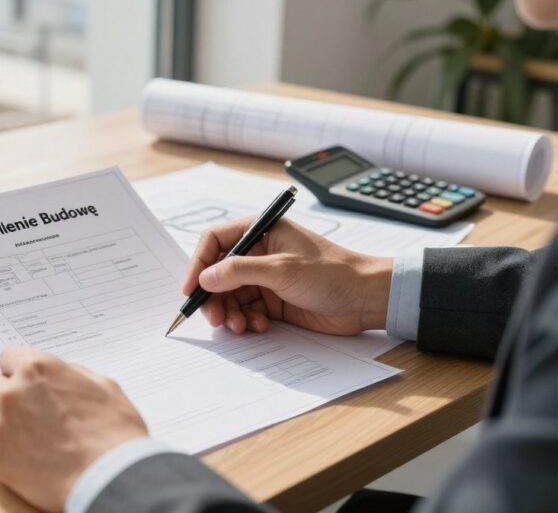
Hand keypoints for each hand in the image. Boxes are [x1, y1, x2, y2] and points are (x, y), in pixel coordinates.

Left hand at [0, 346, 147, 511]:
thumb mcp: (103, 386)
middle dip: (7, 396)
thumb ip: (72, 374)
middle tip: (29, 413)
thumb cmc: (114, 434)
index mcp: (37, 369)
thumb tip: (59, 376)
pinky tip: (29, 459)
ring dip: (2, 424)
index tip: (24, 382)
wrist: (109, 479)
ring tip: (31, 439)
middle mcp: (12, 392)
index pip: (7, 357)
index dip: (18, 371)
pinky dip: (5, 452)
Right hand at [184, 218, 392, 335]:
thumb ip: (240, 272)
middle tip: (215, 319)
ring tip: (240, 326)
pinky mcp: (273, 300)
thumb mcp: (282, 269)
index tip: (190, 289)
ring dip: (230, 312)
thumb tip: (205, 279)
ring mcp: (266, 277)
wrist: (366, 299)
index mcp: (261, 231)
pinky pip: (246, 310)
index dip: (198, 264)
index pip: (215, 241)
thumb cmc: (333, 273)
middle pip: (219, 273)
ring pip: (230, 295)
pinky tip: (258, 326)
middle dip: (214, 297)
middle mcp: (259, 252)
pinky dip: (246, 320)